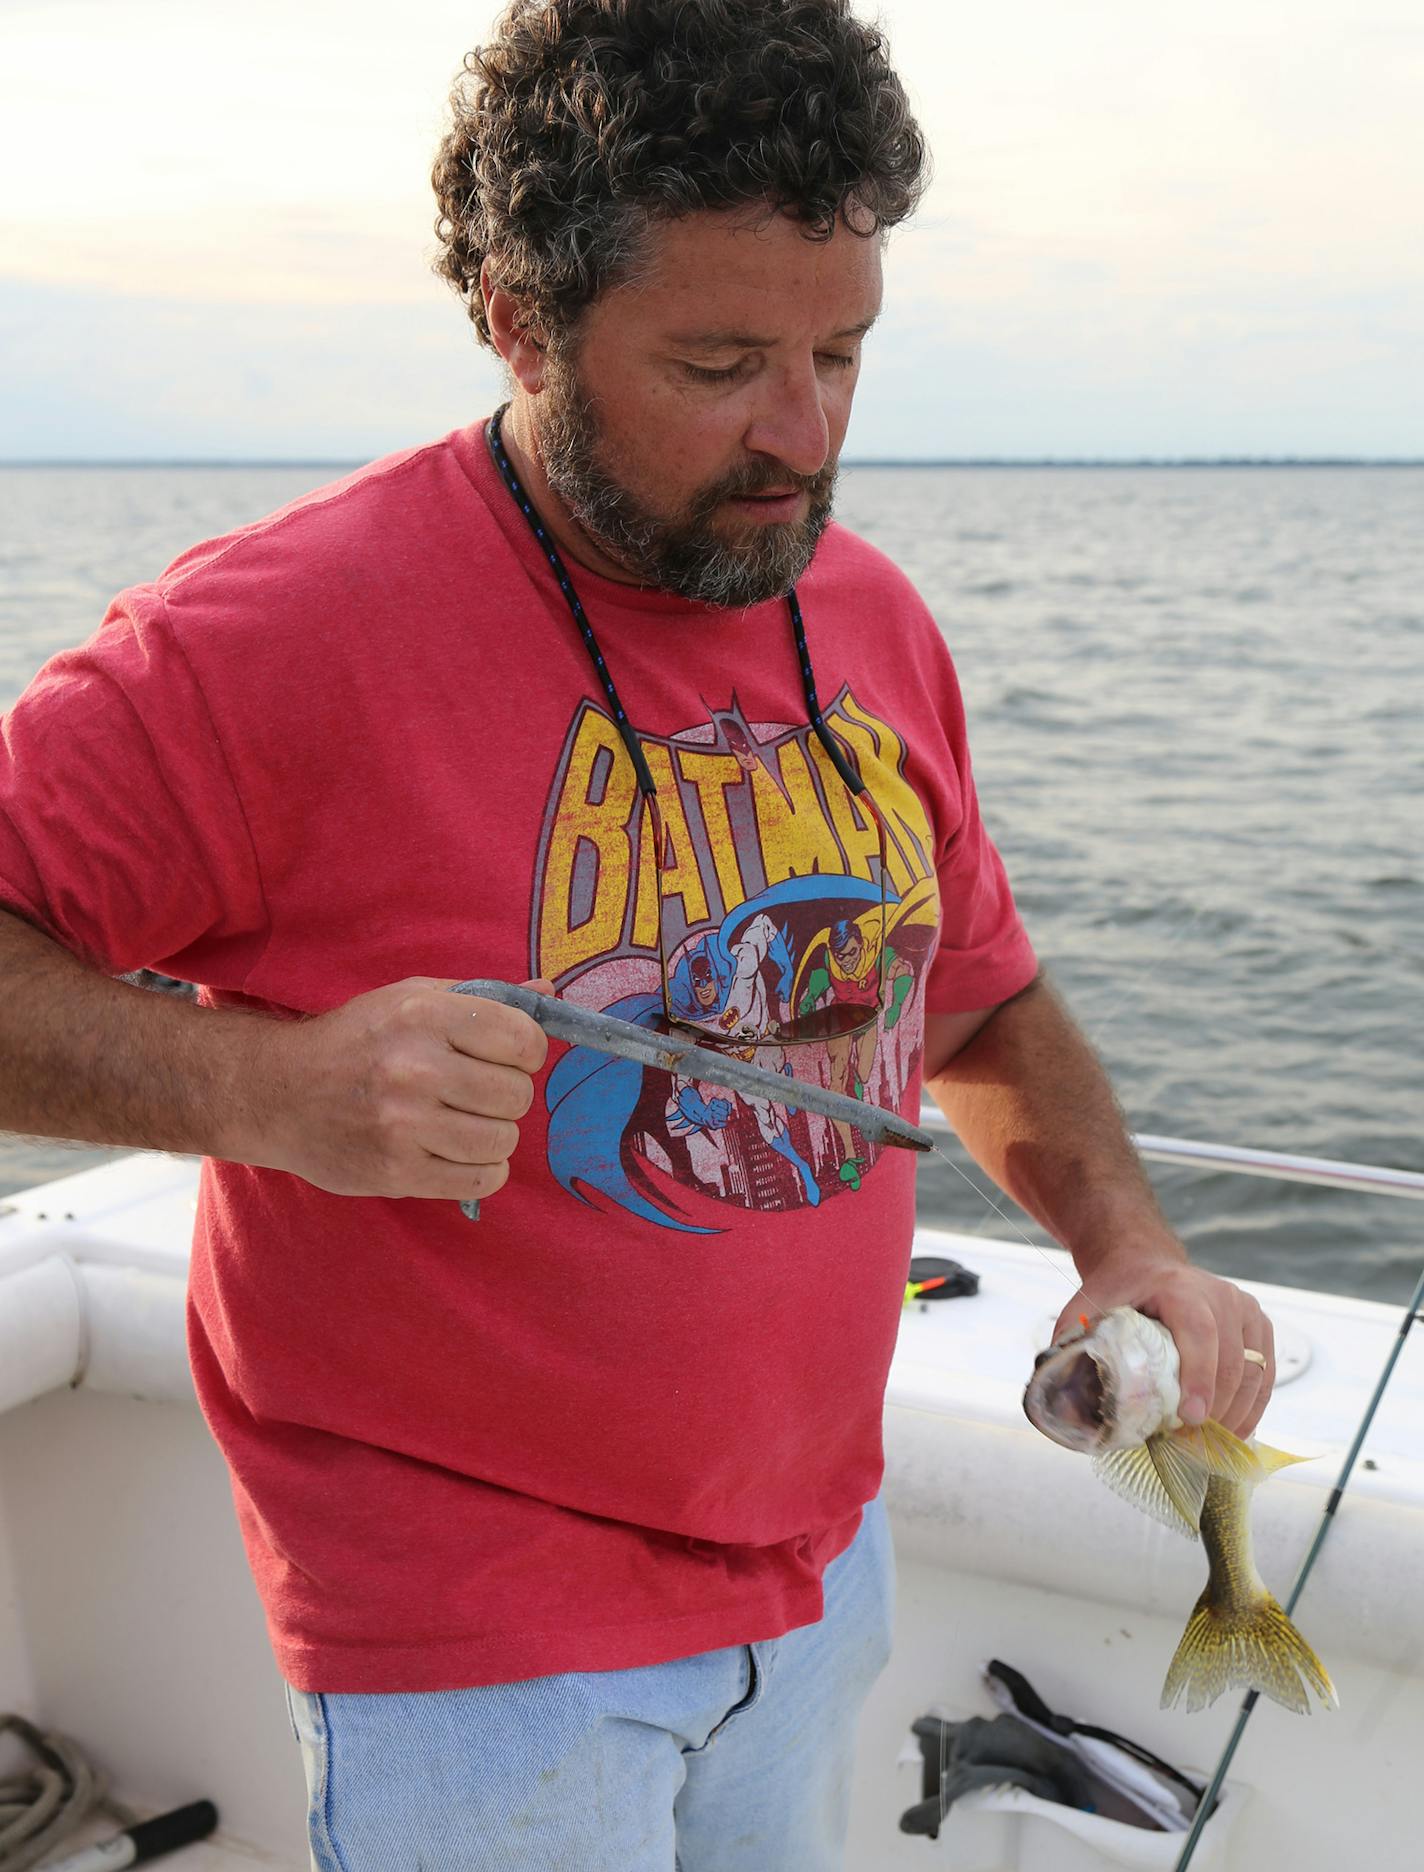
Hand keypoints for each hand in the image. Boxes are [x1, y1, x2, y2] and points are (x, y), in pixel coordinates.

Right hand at [246, 976, 551, 1206]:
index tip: (505, 1057)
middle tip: (475, 1092)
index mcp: (423, 1015)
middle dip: (506, 1095)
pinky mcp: (397, 1173)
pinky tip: (457, 1152)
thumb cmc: (357, 1041)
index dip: (526, 1051)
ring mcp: (405, 1125)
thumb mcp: (413, 998)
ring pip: (504, 1141)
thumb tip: (549, 995)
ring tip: (463, 1122)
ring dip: (493, 1135)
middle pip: (517, 1095)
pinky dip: (482, 1170)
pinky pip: (483, 1181)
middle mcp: (415, 1068)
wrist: (277, 1093)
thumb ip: (483, 997)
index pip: (525, 1040)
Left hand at [1052, 1248, 1276, 1438]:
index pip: (1199, 1333)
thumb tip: (1057, 1392)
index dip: (1199, 1377)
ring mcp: (1245, 1309)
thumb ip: (1071, 1342)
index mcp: (1178, 1287)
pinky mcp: (1259, 1326)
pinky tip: (1232, 1431)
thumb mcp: (1087, 1305)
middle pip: (1230, 1359)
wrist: (1145, 1263)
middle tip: (1193, 1443)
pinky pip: (1264, 1374)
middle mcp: (1220, 1294)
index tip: (1190, 1418)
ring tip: (1209, 1443)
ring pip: (1253, 1371)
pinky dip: (1252, 1407)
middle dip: (1215, 1408)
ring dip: (1235, 1414)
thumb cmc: (1117, 1290)